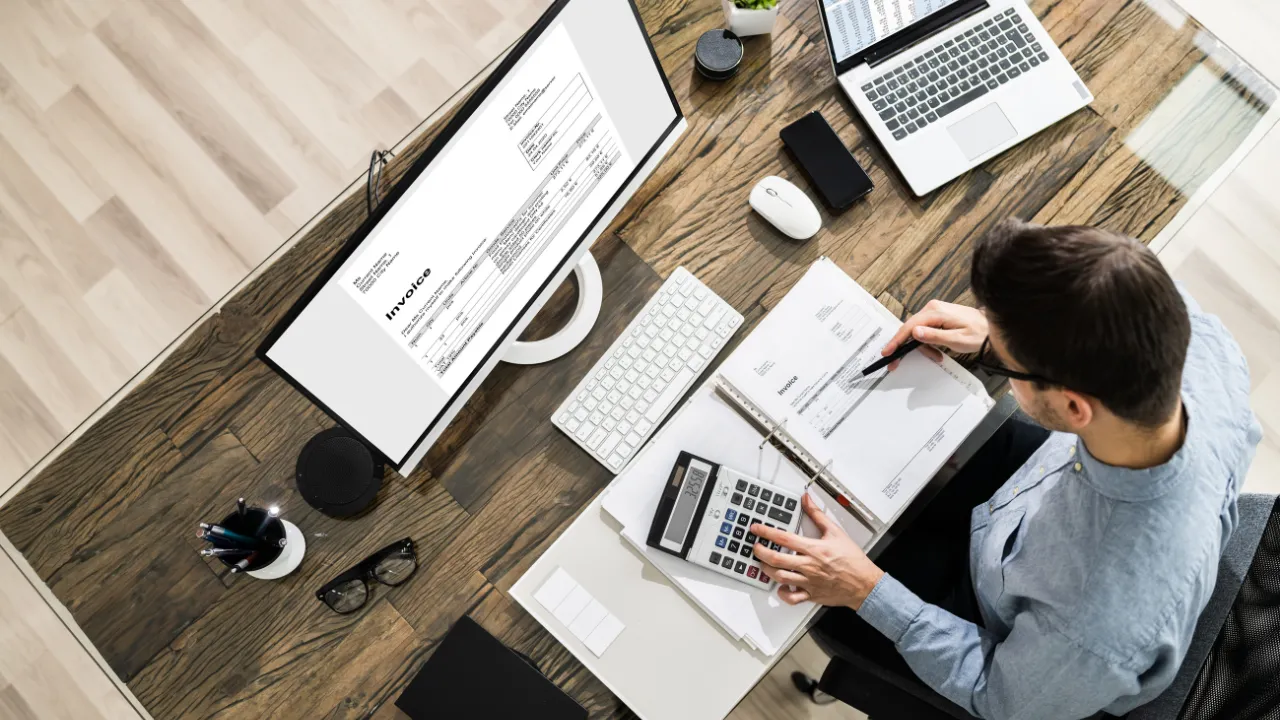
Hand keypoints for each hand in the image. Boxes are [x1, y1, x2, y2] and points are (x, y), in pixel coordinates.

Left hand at [751, 495, 884, 608]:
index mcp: (814, 549)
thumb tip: (806, 499)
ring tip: (763, 563)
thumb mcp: (836, 532)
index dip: (766, 532)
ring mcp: (809, 581)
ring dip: (767, 570)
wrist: (865, 583)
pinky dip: (782, 593)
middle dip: (760, 552)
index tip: (756, 529)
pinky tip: (781, 586)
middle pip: (776, 559)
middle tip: (755, 547)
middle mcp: (809, 566)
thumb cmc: (853, 560)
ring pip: (780, 577)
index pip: (784, 538)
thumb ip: (818, 515)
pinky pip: (792, 597)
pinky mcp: (811, 594)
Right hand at [882, 299, 987, 369]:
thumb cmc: (978, 334)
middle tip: (897, 363)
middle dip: (906, 347)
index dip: (897, 341)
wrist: (991, 327)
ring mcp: (934, 311)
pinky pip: (924, 330)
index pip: (909, 327)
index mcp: (936, 312)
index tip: (888, 352)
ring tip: (936, 356)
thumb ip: (935, 336)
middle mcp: (932, 308)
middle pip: (910, 329)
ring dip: (922, 347)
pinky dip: (927, 342)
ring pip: (917, 331)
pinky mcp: (937, 316)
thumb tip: (915, 333)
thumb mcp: (957, 340)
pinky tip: (937, 351)